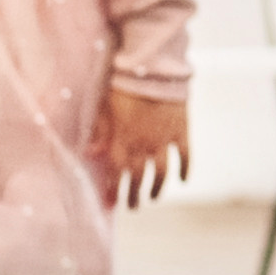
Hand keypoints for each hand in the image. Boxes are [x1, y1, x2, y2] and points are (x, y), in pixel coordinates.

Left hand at [96, 89, 188, 208]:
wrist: (152, 68)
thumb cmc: (123, 86)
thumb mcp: (106, 108)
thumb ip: (100, 132)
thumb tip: (90, 153)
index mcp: (122, 140)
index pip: (117, 173)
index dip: (115, 191)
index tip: (112, 205)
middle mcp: (143, 144)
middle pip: (139, 178)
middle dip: (134, 195)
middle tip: (133, 207)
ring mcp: (164, 139)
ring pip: (161, 172)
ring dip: (157, 188)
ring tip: (154, 197)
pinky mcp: (181, 130)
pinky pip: (185, 156)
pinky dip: (184, 169)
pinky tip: (183, 180)